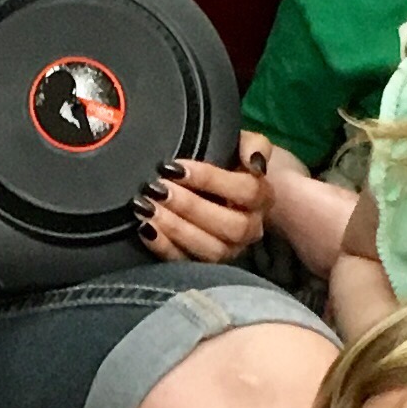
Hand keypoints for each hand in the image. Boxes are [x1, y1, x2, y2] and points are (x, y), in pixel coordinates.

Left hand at [140, 152, 268, 264]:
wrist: (216, 189)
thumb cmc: (226, 162)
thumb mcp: (240, 144)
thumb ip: (253, 145)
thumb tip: (254, 161)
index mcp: (262, 197)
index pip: (247, 191)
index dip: (211, 179)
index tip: (174, 167)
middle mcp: (250, 228)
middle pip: (231, 226)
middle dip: (191, 207)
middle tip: (158, 189)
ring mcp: (228, 250)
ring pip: (211, 250)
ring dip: (175, 229)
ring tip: (147, 208)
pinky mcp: (203, 263)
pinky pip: (186, 262)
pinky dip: (164, 247)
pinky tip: (144, 228)